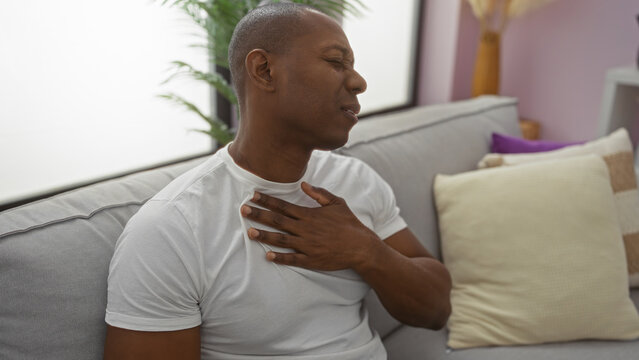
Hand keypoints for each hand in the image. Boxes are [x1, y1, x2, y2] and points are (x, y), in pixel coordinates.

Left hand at [240, 182, 380, 270]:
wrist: (361, 247)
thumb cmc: (348, 223)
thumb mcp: (336, 203)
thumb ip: (319, 194)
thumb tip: (304, 184)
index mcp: (309, 215)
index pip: (283, 206)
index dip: (267, 201)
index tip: (253, 196)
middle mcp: (305, 229)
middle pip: (277, 221)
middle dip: (259, 215)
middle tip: (243, 210)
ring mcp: (307, 246)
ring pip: (281, 240)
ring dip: (264, 236)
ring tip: (249, 232)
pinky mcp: (310, 260)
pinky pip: (292, 259)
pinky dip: (280, 258)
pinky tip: (268, 256)